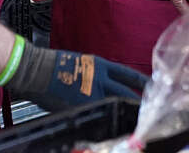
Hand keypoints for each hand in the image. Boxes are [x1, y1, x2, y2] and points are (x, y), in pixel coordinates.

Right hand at [11, 45, 148, 111]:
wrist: (36, 69)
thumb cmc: (54, 65)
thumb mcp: (80, 63)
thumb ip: (94, 75)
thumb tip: (104, 86)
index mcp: (99, 65)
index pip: (127, 74)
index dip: (140, 81)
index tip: (151, 86)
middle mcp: (99, 78)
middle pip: (124, 92)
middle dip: (136, 101)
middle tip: (149, 109)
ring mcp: (90, 93)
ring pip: (113, 104)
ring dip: (123, 112)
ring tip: (134, 120)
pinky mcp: (79, 105)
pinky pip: (96, 113)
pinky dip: (103, 119)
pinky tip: (109, 125)